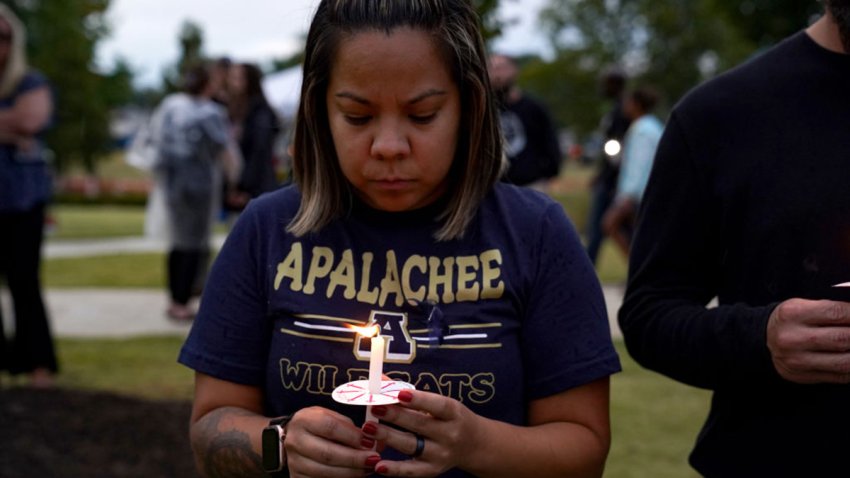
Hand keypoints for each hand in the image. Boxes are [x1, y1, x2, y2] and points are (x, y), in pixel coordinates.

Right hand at [284, 406, 382, 476]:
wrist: (295, 438)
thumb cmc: (318, 426)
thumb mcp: (331, 417)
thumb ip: (351, 428)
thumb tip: (376, 441)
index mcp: (304, 420)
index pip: (330, 428)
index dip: (352, 436)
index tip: (370, 442)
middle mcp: (295, 441)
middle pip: (328, 454)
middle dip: (355, 458)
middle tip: (374, 459)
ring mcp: (294, 462)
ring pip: (325, 472)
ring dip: (351, 472)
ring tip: (368, 468)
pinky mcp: (296, 477)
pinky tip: (355, 475)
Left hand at [361, 389, 482, 476]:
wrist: (475, 445)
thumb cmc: (450, 418)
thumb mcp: (439, 403)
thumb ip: (410, 393)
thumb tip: (382, 380)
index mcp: (453, 413)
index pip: (437, 405)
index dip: (419, 400)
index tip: (399, 393)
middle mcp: (449, 434)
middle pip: (420, 424)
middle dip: (395, 415)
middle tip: (375, 406)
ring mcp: (441, 454)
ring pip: (411, 445)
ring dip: (388, 436)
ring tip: (369, 427)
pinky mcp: (432, 470)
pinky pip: (411, 471)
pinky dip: (395, 469)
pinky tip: (378, 465)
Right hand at [766, 298, 849, 383]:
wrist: (764, 340)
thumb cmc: (791, 320)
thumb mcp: (803, 305)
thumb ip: (832, 308)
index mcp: (793, 313)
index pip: (837, 312)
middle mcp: (792, 338)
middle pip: (843, 338)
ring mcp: (797, 360)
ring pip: (844, 361)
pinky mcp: (802, 376)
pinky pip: (839, 376)